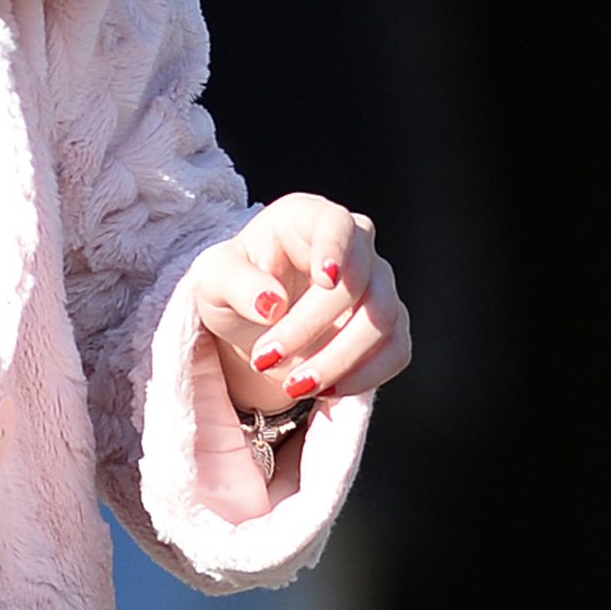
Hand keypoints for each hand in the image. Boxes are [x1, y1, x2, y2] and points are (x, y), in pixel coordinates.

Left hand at [184, 192, 410, 411]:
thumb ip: (236, 283)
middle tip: (265, 358)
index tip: (324, 279)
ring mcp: (377, 284)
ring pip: (382, 319)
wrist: (255, 323)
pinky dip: (364, 377)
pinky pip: (396, 351)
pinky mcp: (389, 324)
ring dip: (338, 359)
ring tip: (292, 385)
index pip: (335, 222)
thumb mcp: (214, 281)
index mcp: (308, 218)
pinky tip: (324, 390)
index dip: (335, 248)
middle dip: (310, 327)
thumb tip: (271, 303)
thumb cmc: (236, 287)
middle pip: (357, 281)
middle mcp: (353, 244)